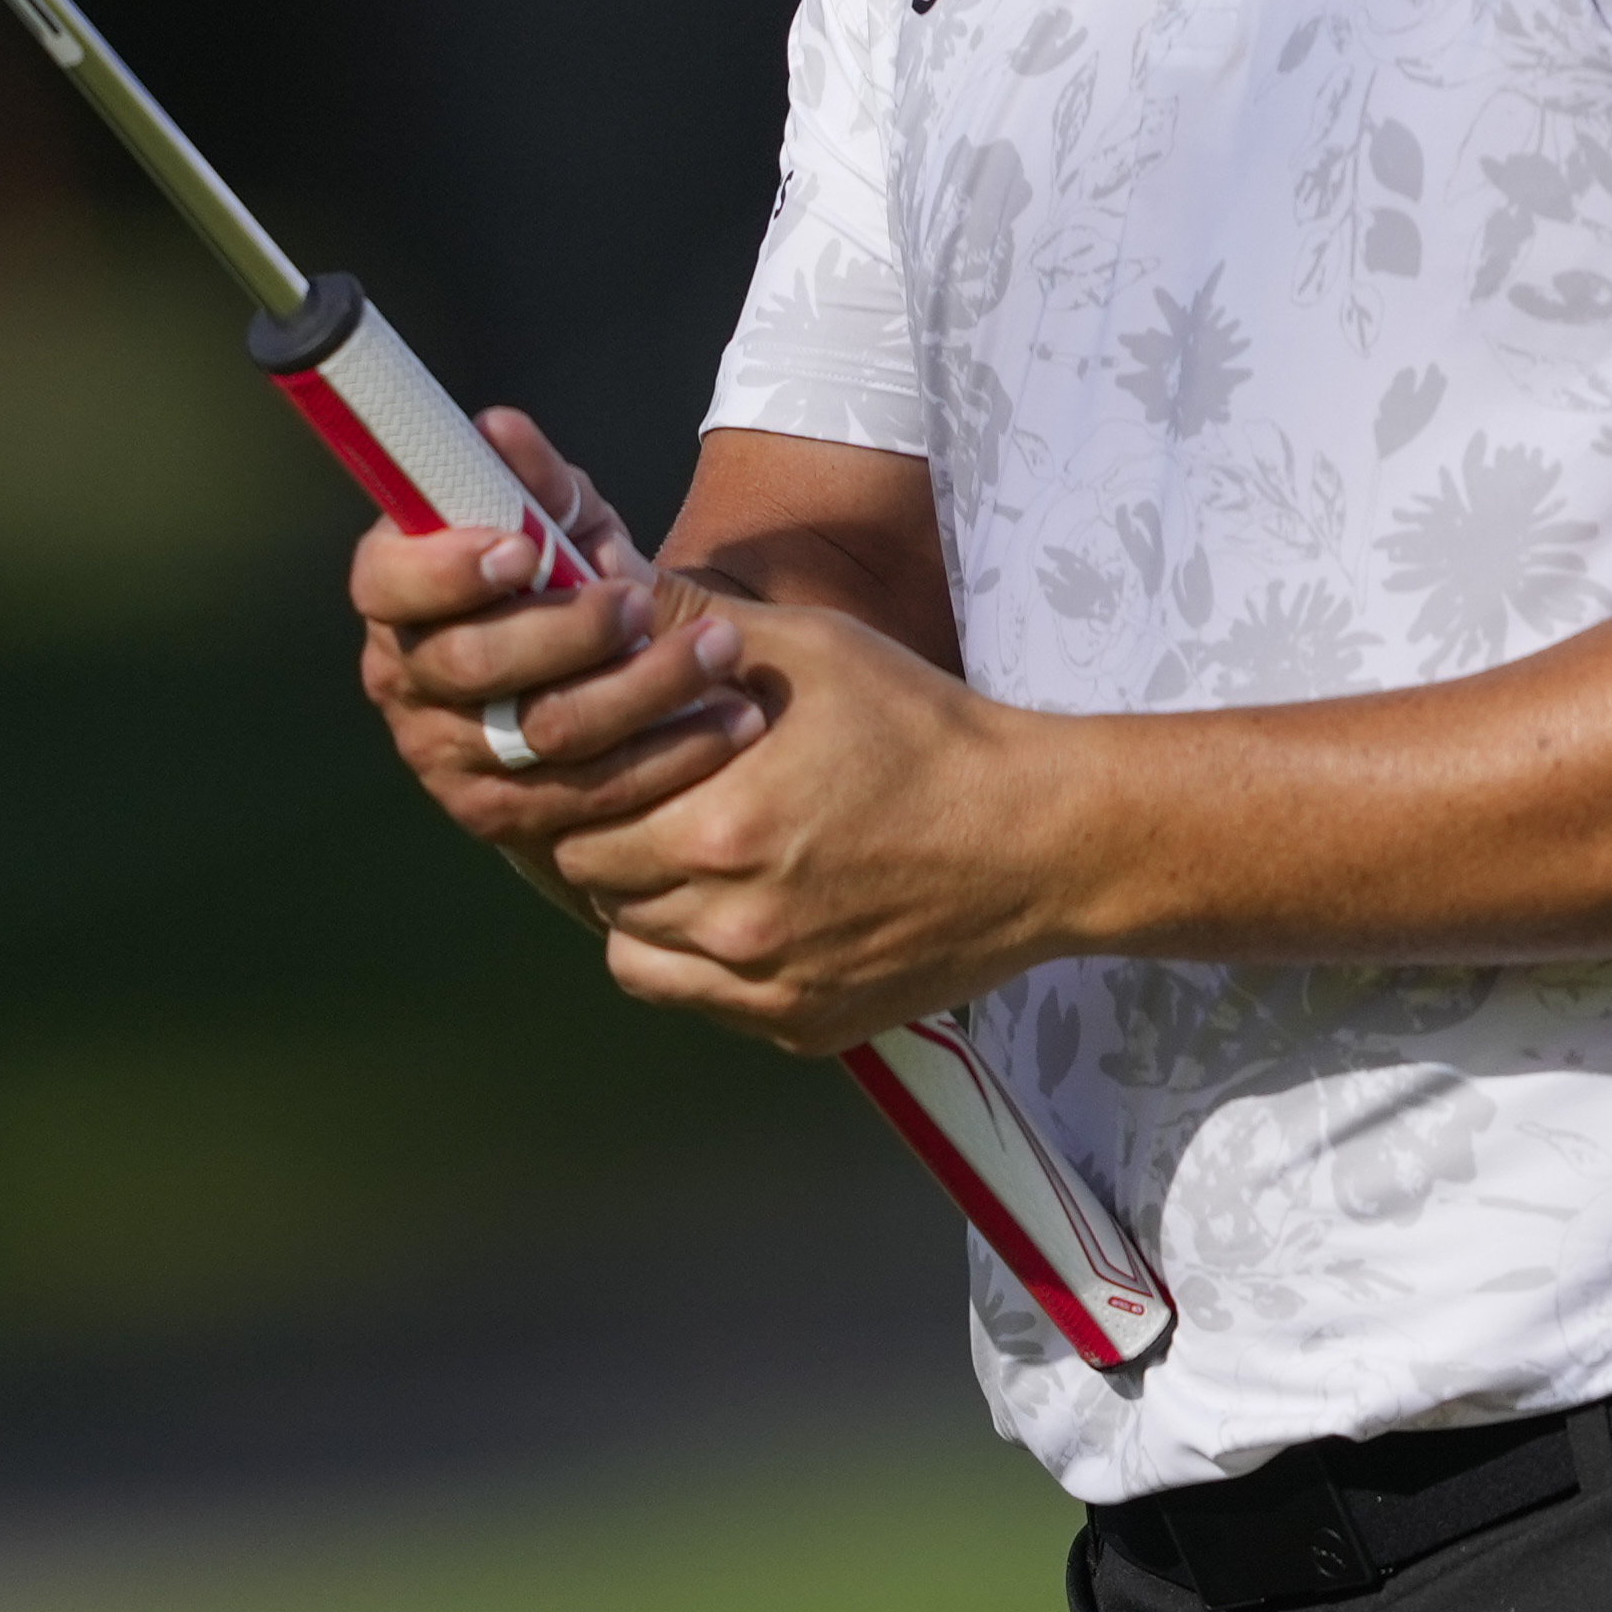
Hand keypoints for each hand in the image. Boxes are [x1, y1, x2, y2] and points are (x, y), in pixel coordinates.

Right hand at [348, 409, 765, 881]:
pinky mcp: (511, 823)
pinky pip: (591, 799)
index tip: (524, 550)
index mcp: (399, 597)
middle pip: (473, 666)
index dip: (446, 569)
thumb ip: (534, 482)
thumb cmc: (569, 582)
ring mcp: (452, 762)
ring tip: (721, 649)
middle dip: (566, 631)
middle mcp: (407, 684)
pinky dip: (670, 757)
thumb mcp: (561, 524)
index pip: (387, 583)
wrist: (609, 684)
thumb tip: (499, 430)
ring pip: (541, 735)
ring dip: (641, 690)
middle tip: (641, 601)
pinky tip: (732, 721)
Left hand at [548, 599, 1086, 1054]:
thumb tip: (589, 584)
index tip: (610, 753)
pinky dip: (698, 960)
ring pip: (633, 951)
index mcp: (719, 826)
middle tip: (652, 794)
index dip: (583, 776)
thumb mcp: (809, 646)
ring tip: (698, 850)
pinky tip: (744, 904)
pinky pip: (697, 1001)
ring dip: (644, 901)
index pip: (575, 814)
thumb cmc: (924, 731)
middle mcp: (732, 922)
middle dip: (609, 833)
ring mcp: (765, 987)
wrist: (1037, 839)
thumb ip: (683, 621)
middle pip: (593, 884)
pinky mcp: (799, 1027)